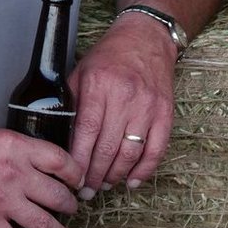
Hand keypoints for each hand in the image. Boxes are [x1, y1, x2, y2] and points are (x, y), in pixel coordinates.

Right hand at [0, 121, 81, 227]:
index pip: (61, 161)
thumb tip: (23, 157)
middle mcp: (14, 173)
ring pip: (44, 223)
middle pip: (57, 194)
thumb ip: (10, 148)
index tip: (76, 179)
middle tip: (71, 207)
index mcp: (15, 146)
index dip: (75, 173)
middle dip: (68, 204)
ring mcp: (1, 200)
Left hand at [67, 13, 178, 197]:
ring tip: (105, 184)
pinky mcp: (165, 113)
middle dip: (95, 175)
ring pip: (130, 153)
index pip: (87, 132)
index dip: (79, 161)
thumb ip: (72, 102)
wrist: (147, 38)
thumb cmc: (110, 55)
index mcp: (99, 85)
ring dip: (116, 176)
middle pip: (107, 148)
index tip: (72, 177)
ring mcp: (148, 106)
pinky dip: (144, 171)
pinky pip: (156, 150)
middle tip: (86, 190)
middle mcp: (125, 96)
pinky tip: (132, 180)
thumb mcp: (82, 71)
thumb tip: (62, 138)